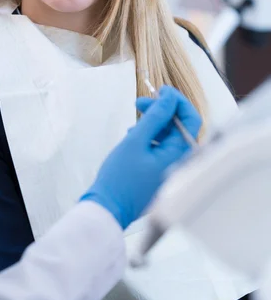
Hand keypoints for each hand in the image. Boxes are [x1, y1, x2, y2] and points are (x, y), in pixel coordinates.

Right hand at [80, 86, 201, 229]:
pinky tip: (132, 141)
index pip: (190, 119)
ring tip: (132, 127)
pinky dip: (148, 139)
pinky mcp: (160, 174)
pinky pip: (160, 149)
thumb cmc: (120, 177)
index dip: (177, 101)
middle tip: (139, 103)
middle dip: (160, 111)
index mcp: (179, 154)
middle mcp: (180, 162)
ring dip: (152, 125)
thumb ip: (155, 116)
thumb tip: (169, 97)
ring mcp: (170, 170)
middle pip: (178, 126)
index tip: (161, 90)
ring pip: (167, 137)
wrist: (108, 208)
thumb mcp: (136, 140)